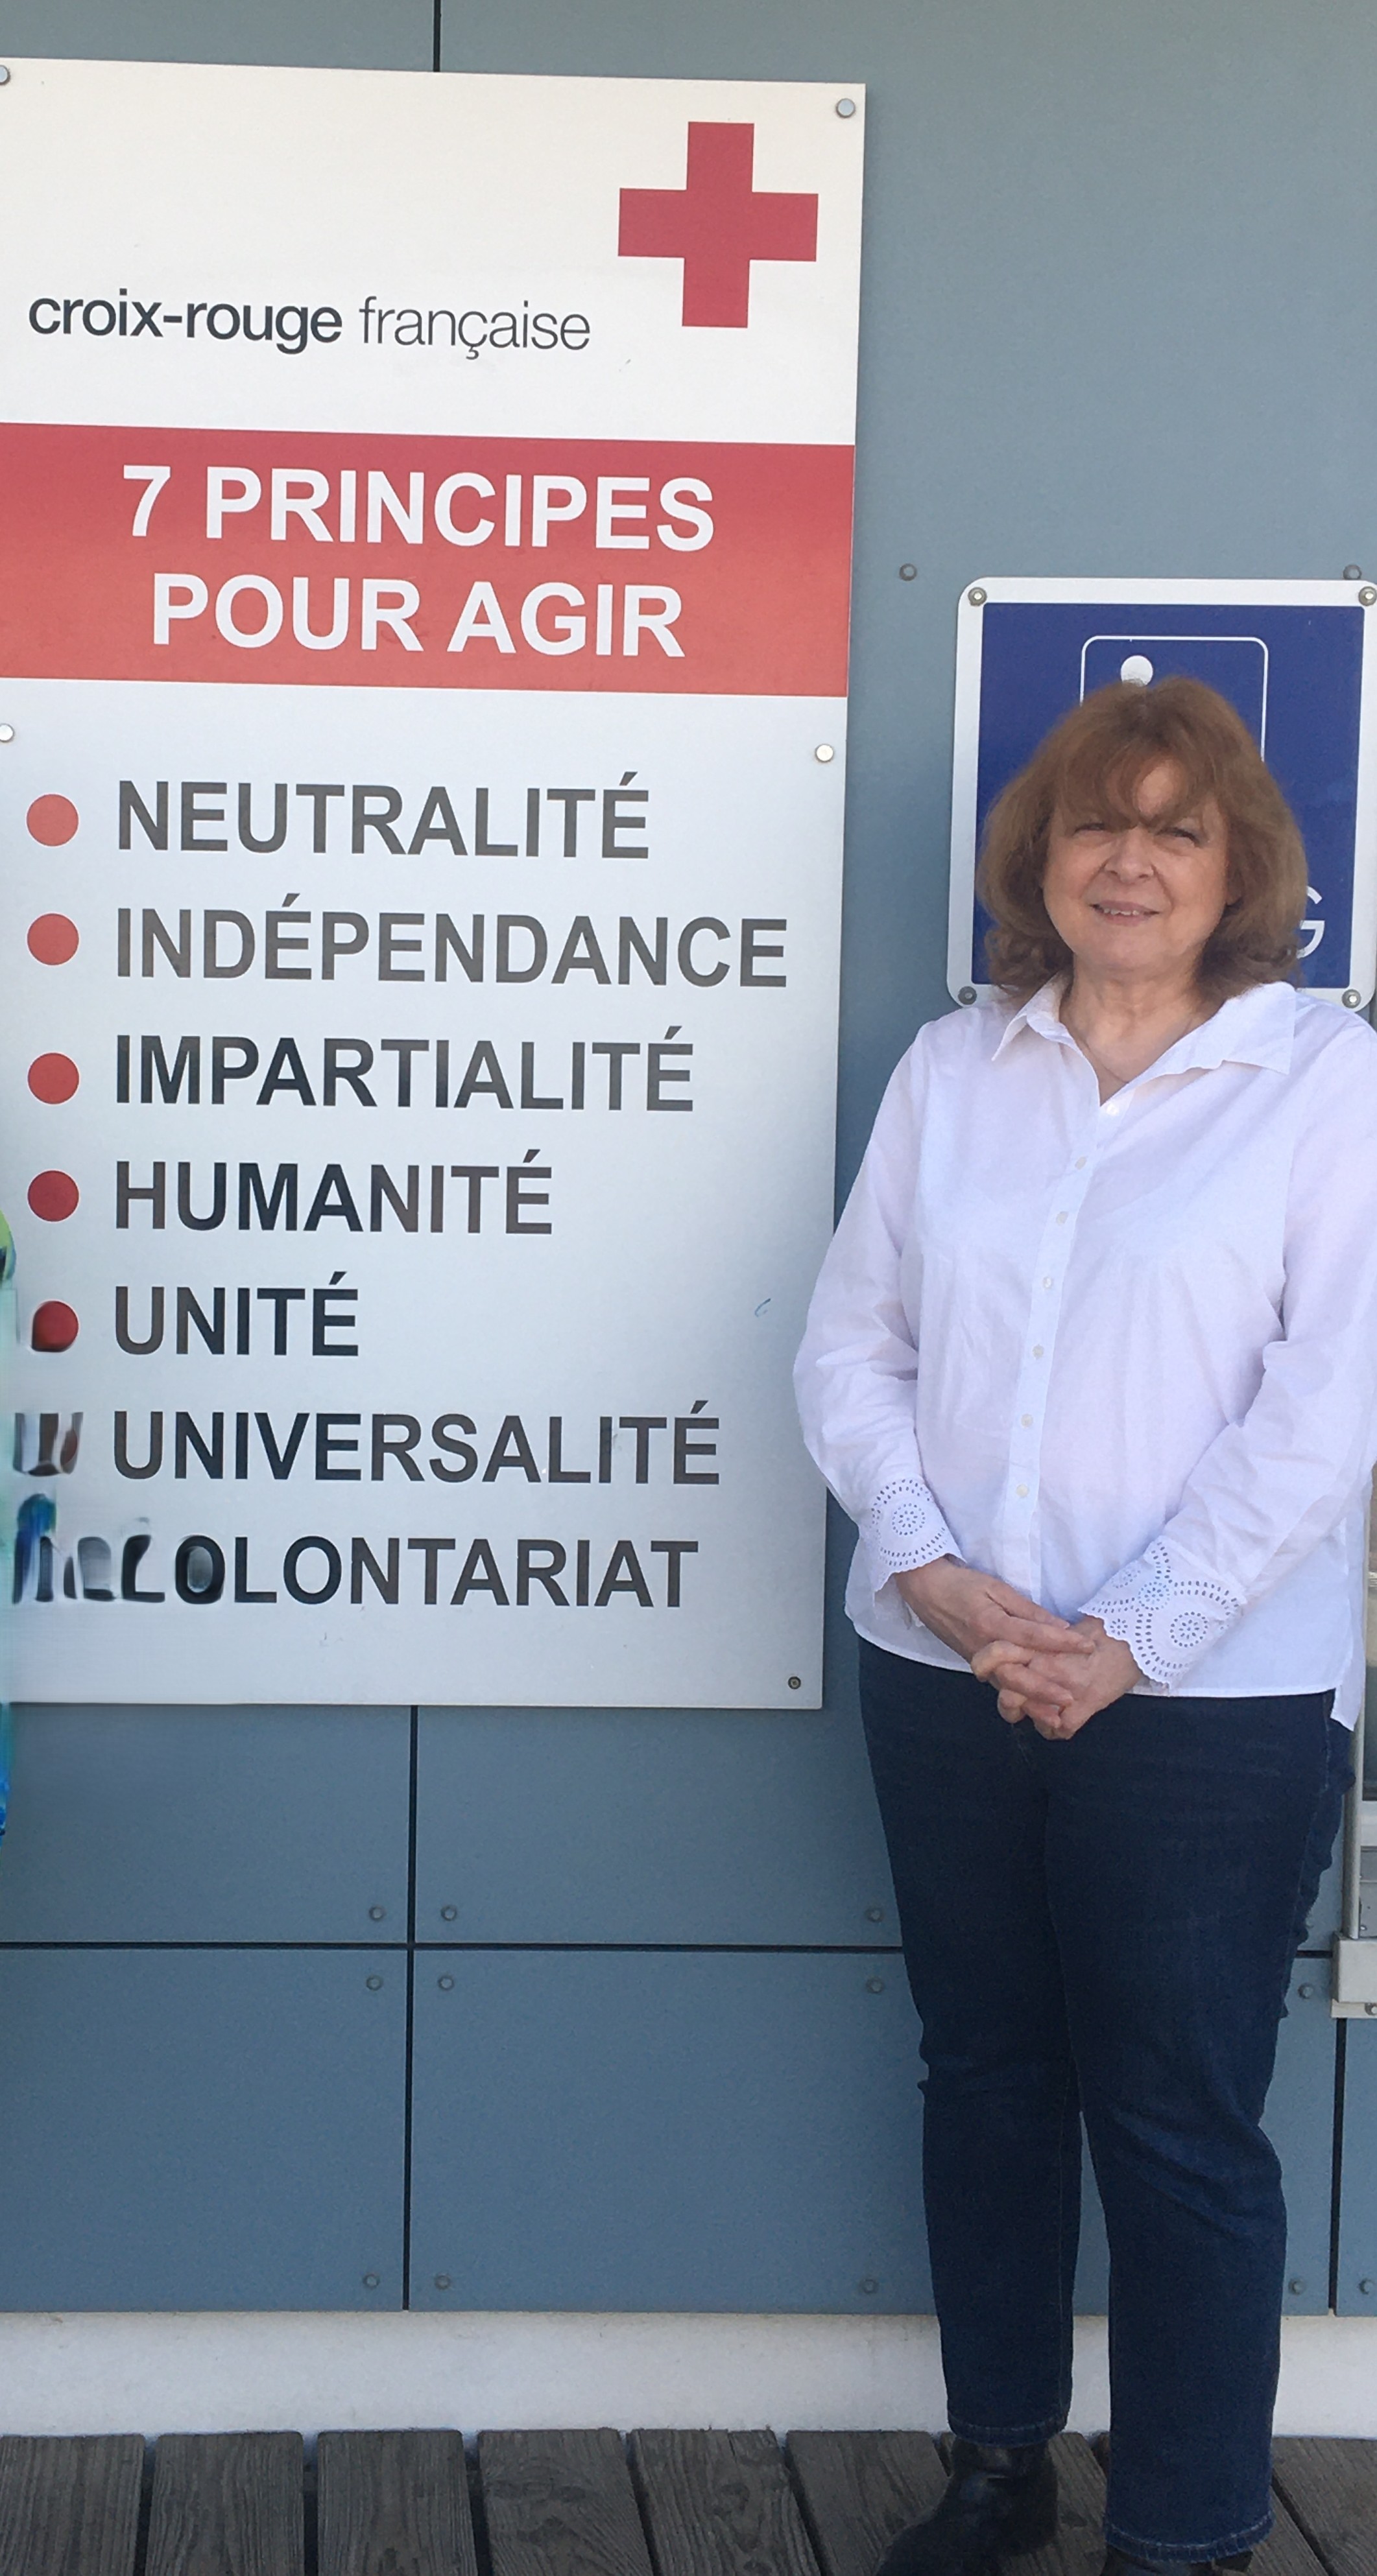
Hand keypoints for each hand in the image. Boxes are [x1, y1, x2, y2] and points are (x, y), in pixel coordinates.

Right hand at [895, 1557, 1092, 1705]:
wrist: (925, 1590)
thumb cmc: (961, 1584)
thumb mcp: (996, 1588)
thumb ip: (1027, 1610)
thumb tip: (1058, 1626)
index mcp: (991, 1624)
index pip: (1033, 1636)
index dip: (1062, 1643)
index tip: (1088, 1647)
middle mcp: (983, 1648)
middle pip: (1018, 1674)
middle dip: (1045, 1689)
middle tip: (1070, 1699)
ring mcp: (978, 1660)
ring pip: (1007, 1687)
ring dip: (1032, 1703)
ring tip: (1055, 1716)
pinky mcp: (976, 1666)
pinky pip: (999, 1685)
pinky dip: (1017, 1700)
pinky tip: (1034, 1709)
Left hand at [971, 1616, 1140, 1739]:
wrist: (1136, 1637)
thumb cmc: (1101, 1629)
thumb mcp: (1063, 1629)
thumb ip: (1039, 1639)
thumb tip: (1019, 1645)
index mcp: (1040, 1644)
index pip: (1000, 1654)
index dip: (985, 1663)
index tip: (982, 1669)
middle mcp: (1049, 1666)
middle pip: (1010, 1692)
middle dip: (1009, 1702)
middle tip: (1014, 1702)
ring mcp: (1067, 1687)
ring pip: (1032, 1714)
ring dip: (1033, 1716)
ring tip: (1038, 1712)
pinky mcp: (1087, 1704)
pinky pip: (1060, 1728)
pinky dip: (1056, 1729)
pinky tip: (1058, 1722)